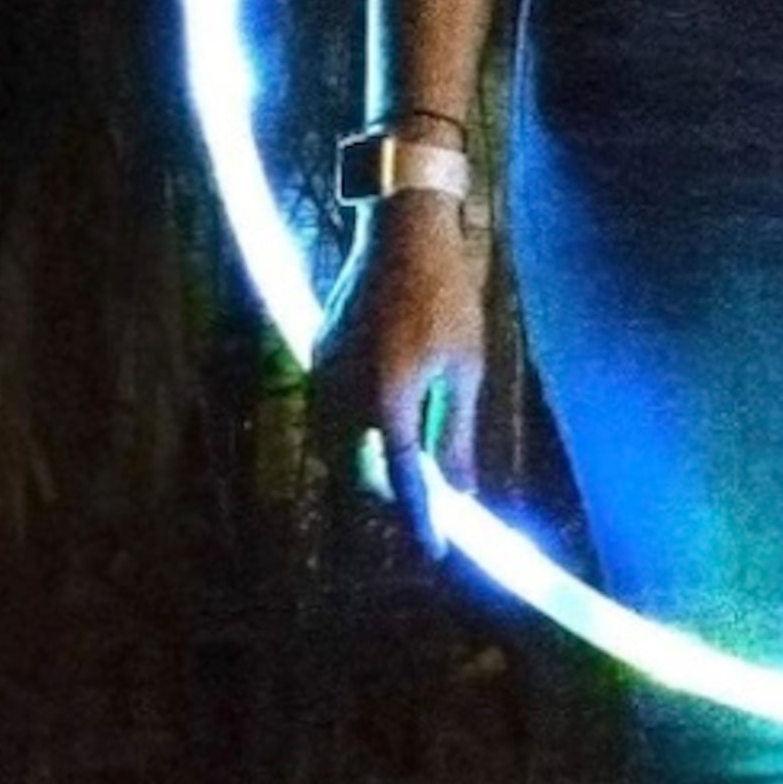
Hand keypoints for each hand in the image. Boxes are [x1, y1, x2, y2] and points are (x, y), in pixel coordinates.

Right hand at [313, 190, 491, 551]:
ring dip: (367, 463)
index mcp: (389, 402)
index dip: (421, 521)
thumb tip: (463, 488)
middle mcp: (346, 396)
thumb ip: (457, 432)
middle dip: (389, 492)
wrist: (400, 232)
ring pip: (335, 447)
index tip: (436, 551)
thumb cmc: (444, 294)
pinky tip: (381, 416)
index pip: (405, 482)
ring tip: (407, 454)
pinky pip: (326, 413)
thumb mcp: (465, 366)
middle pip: (360, 475)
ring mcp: (324, 375)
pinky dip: (351, 429)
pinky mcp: (317, 355)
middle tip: (429, 494)